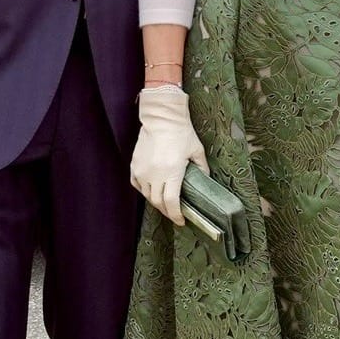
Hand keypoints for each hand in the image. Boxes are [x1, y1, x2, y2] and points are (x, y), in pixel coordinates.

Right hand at [130, 87, 206, 225]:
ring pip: (147, 196)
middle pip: (158, 203)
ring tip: (164, 202)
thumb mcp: (197, 151)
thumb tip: (205, 181)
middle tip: (174, 213)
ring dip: (156, 202)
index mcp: (172, 172)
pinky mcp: (134, 165)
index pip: (171, 202)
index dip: (176, 215)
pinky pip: (137, 185)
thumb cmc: (181, 132)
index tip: (181, 221)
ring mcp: (142, 170)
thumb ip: (202, 169)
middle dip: (167, 211)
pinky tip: (151, 190)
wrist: (162, 117)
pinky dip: (144, 191)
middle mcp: (155, 174)